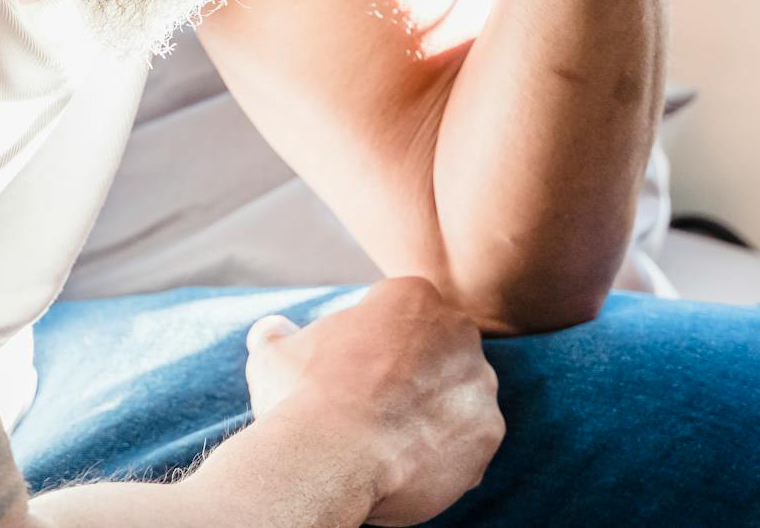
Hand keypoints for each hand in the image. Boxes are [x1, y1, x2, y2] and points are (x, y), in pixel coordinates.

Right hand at [245, 277, 503, 525]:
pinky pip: (469, 443)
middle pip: (439, 353)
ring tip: (392, 442)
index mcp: (412, 295)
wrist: (329, 456)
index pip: (403, 315)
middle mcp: (457, 330)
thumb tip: (271, 330)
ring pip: (457, 398)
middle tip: (376, 408)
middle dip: (415, 377)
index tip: (356, 372)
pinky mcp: (489, 432)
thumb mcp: (274, 354)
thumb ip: (277, 335)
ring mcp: (479, 382)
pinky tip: (410, 464)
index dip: (377, 346)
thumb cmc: (300, 396)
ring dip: (434, 416)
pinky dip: (446, 455)